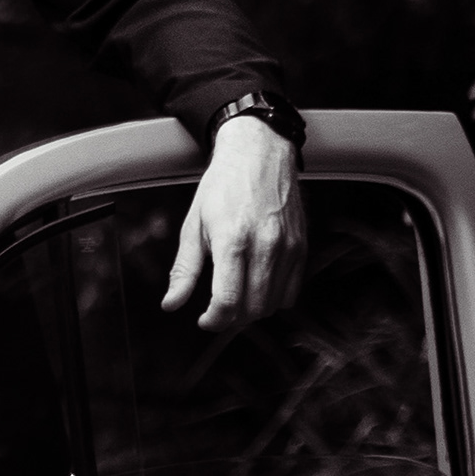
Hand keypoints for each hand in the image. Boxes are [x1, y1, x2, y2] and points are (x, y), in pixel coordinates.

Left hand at [163, 116, 306, 330]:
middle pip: (254, 307)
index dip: (214, 320)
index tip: (205, 320)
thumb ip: (184, 270)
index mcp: (233, 241)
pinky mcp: (303, 246)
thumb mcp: (193, 226)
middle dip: (232, 318)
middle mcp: (266, 246)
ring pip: (275, 303)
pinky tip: (258, 287)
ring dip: (253, 310)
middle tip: (218, 312)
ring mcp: (288, 247)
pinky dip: (275, 297)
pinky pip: (293, 289)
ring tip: (236, 299)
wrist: (258, 155)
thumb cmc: (222, 187)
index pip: (228, 300)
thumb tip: (172, 303)